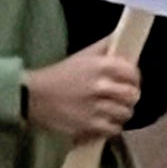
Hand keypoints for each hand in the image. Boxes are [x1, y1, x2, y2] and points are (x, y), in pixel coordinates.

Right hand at [23, 36, 147, 143]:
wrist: (32, 97)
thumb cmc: (58, 75)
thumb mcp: (80, 55)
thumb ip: (103, 47)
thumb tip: (123, 38)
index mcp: (100, 66)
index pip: (133, 73)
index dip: (134, 79)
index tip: (129, 82)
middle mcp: (101, 86)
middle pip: (132, 95)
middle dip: (130, 97)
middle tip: (123, 99)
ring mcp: (96, 108)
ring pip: (125, 113)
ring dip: (121, 113)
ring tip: (113, 111)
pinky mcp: (89, 126)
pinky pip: (114, 129)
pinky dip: (112, 127)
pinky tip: (104, 122)